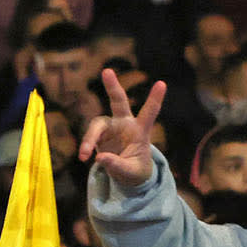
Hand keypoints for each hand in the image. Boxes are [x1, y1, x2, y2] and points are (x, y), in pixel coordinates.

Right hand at [78, 69, 163, 189]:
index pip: (149, 112)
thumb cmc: (136, 171)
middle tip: (107, 71)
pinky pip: (90, 137)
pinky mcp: (99, 135)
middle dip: (112, 87)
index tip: (162, 83)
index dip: (154, 99)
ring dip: (89, 138)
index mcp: (140, 130)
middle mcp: (125, 124)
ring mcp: (111, 128)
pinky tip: (84, 157)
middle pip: (118, 101)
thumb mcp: (132, 172)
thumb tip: (100, 157)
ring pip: (97, 124)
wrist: (126, 174)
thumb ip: (118, 165)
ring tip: (84, 155)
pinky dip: (86, 146)